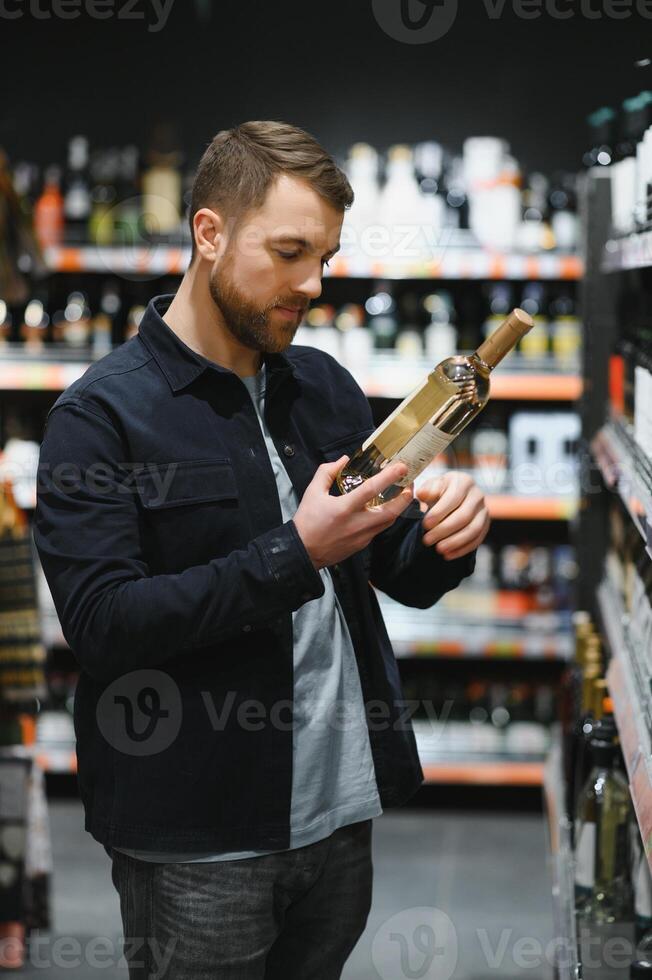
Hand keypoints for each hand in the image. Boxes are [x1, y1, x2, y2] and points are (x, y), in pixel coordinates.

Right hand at [294, 455, 414, 569]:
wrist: (303, 551)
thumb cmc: (307, 521)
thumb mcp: (312, 492)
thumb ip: (327, 472)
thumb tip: (344, 460)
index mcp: (344, 509)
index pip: (371, 490)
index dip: (389, 477)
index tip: (401, 467)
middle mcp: (356, 524)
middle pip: (391, 511)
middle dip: (405, 497)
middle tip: (410, 484)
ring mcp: (361, 536)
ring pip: (388, 522)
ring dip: (398, 507)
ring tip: (401, 495)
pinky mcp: (362, 545)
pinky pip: (379, 529)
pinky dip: (385, 517)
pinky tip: (383, 509)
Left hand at [416, 472, 489, 560]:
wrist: (454, 496)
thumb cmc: (439, 491)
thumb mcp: (432, 486)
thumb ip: (428, 489)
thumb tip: (422, 494)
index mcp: (464, 482)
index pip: (453, 498)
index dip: (439, 513)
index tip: (425, 525)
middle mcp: (478, 495)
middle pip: (464, 516)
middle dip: (444, 530)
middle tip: (427, 540)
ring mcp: (485, 511)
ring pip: (473, 530)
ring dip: (455, 542)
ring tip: (438, 549)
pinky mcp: (486, 525)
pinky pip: (477, 540)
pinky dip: (463, 549)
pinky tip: (448, 555)